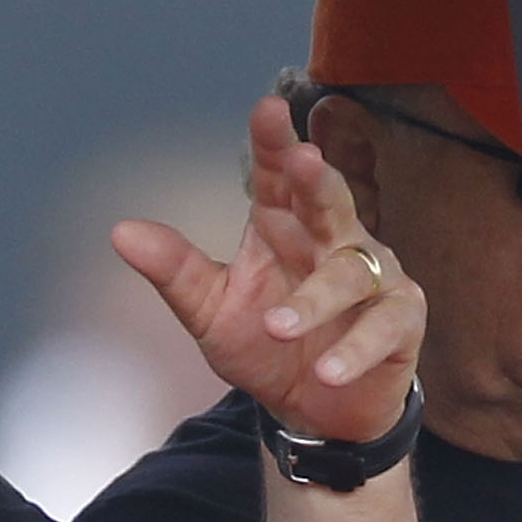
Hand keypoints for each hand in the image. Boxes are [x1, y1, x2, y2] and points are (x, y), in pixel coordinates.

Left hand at [109, 95, 425, 444]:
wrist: (315, 411)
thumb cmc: (266, 346)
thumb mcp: (211, 312)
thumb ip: (175, 271)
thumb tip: (120, 231)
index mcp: (283, 225)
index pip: (278, 176)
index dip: (274, 143)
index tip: (267, 110)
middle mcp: (333, 240)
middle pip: (330, 199)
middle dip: (317, 179)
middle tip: (302, 160)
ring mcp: (373, 277)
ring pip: (349, 274)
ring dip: (314, 301)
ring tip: (277, 327)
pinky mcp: (401, 321)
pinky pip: (384, 325)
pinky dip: (355, 348)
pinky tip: (327, 371)